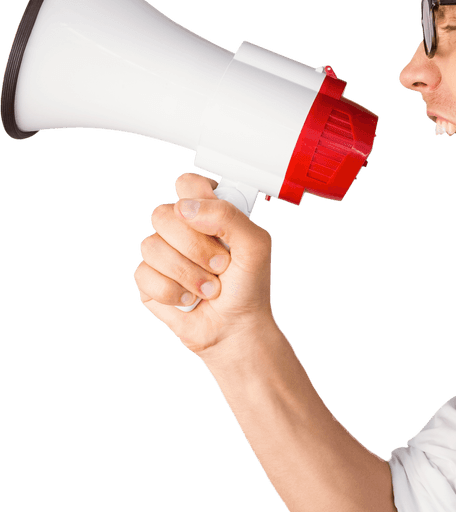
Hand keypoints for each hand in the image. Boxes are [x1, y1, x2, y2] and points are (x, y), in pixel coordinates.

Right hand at [134, 173, 274, 356]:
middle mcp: (182, 230)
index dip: (197, 199)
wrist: (236, 327)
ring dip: (188, 274)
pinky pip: (144, 275)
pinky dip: (173, 292)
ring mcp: (163, 254)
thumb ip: (228, 216)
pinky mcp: (148, 280)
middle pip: (163, 214)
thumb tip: (186, 208)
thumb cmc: (248, 286)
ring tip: (210, 289)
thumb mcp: (255, 246)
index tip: (214, 223)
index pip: (187, 184)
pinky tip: (189, 300)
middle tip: (221, 266)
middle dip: (196, 246)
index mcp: (208, 214)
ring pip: (151, 246)